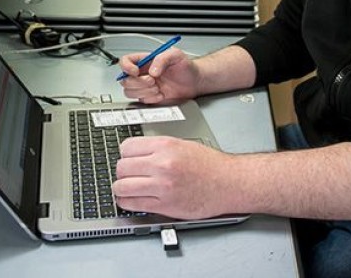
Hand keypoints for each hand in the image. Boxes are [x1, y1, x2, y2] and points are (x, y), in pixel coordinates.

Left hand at [113, 136, 233, 218]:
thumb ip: (157, 148)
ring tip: (126, 189)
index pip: (126, 147)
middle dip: (122, 172)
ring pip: (122, 187)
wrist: (229, 183)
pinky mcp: (165, 205)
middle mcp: (162, 164)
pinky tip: (132, 200)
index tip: (127, 160)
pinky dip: (127, 203)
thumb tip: (134, 154)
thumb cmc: (210, 165)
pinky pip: (133, 205)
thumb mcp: (182, 144)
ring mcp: (162, 185)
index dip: (125, 155)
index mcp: (165, 145)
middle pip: (121, 167)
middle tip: (128, 175)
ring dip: (121, 189)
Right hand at [118, 48, 199, 103]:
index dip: (126, 67)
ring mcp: (145, 86)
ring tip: (157, 88)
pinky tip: (161, 94)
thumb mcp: (175, 55)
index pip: (126, 61)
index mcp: (145, 60)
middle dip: (138, 83)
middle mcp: (143, 73)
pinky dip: (151, 99)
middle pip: (125, 80)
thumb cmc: (186, 66)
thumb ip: (162, 59)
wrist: (195, 82)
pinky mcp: (150, 97)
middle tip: (152, 81)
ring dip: (144, 92)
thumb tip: (151, 71)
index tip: (135, 71)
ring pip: (130, 92)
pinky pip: (141, 101)